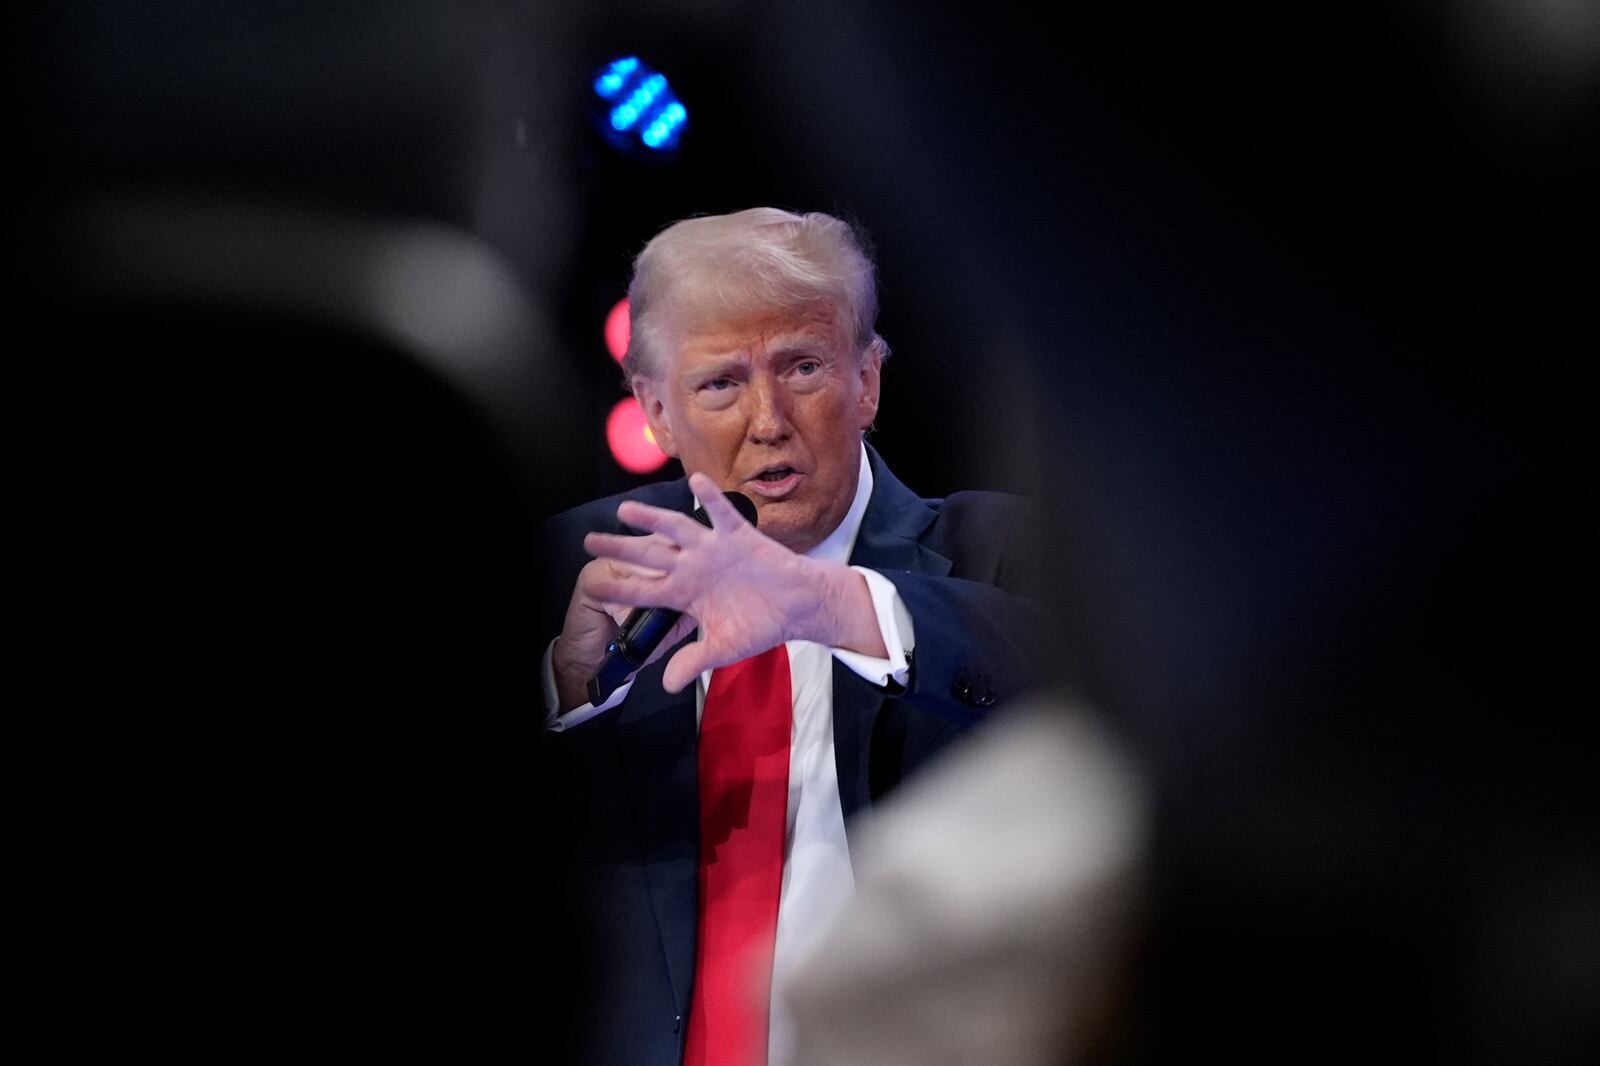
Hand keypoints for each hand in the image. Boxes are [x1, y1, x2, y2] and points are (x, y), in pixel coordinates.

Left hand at [582, 473, 883, 693]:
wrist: (798, 606)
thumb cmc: (762, 624)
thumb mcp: (722, 649)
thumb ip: (693, 662)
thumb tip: (667, 686)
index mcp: (685, 593)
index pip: (644, 590)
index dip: (619, 589)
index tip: (591, 586)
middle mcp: (693, 567)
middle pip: (649, 555)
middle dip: (620, 549)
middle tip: (590, 541)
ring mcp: (713, 550)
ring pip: (676, 529)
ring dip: (652, 519)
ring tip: (626, 510)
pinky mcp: (738, 536)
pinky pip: (721, 514)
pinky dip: (711, 497)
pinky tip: (695, 481)